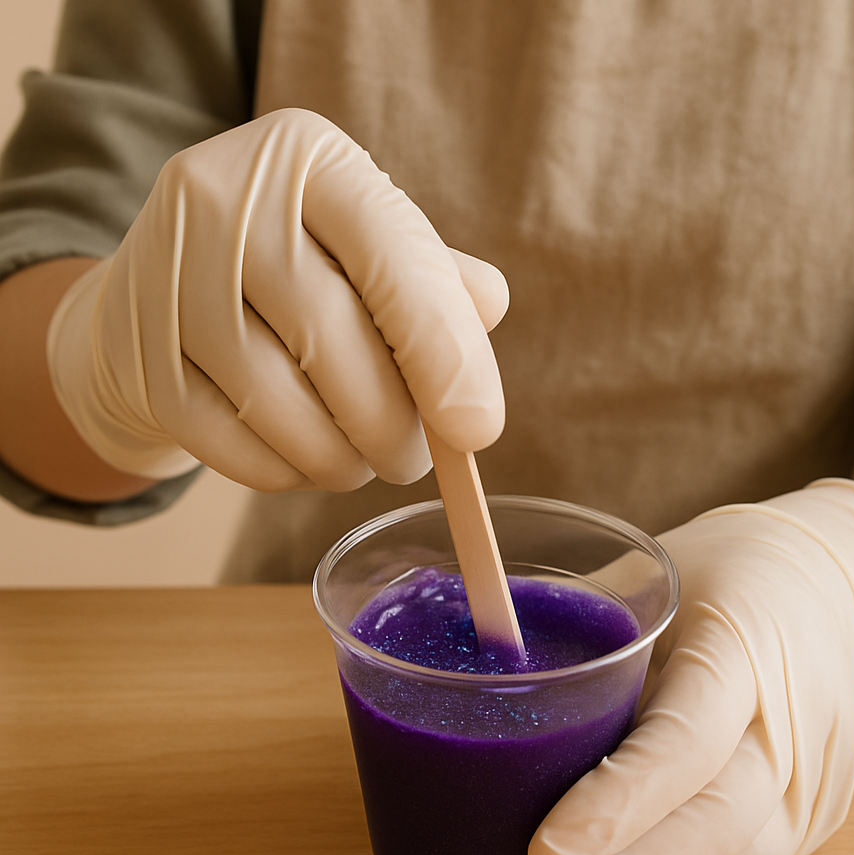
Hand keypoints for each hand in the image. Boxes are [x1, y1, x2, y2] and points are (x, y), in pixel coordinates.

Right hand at [45, 108, 508, 487]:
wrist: (167, 285)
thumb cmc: (303, 268)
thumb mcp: (372, 245)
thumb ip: (439, 279)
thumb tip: (488, 312)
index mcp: (308, 158)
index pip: (394, 259)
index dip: (445, 355)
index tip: (478, 433)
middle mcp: (226, 202)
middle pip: (333, 345)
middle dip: (391, 428)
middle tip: (413, 459)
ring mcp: (170, 279)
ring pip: (280, 408)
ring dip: (340, 460)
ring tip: (360, 461)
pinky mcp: (142, 358)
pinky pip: (232, 447)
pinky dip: (285, 474)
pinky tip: (303, 461)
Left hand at [511, 479, 853, 854]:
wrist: (828, 589)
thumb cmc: (724, 568)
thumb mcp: (652, 568)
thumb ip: (583, 621)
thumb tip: (481, 673)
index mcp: (749, 642)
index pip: (691, 738)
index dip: (620, 802)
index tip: (543, 851)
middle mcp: (794, 720)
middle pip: (716, 823)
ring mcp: (814, 775)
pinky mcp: (811, 813)